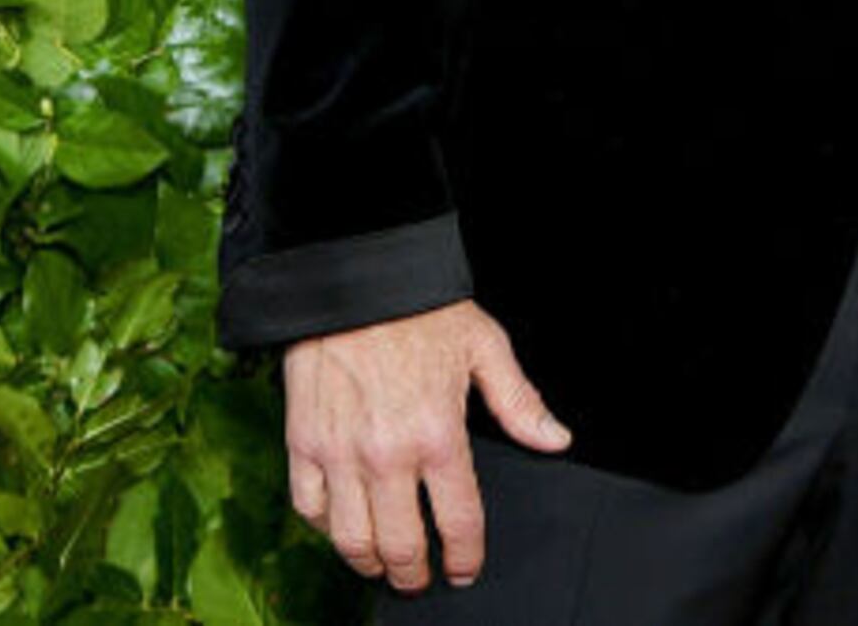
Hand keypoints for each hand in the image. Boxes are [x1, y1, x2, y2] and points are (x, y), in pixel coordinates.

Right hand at [282, 299, 572, 591]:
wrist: (354, 279)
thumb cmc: (421, 309)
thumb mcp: (485, 346)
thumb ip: (520, 402)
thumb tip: (556, 440)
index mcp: (439, 435)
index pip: (459, 521)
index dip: (466, 556)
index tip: (466, 569)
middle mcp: (388, 454)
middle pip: (402, 546)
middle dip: (415, 574)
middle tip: (421, 579)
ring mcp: (340, 453)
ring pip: (352, 540)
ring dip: (370, 563)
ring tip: (383, 564)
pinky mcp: (302, 443)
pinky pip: (309, 508)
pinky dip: (326, 529)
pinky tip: (343, 526)